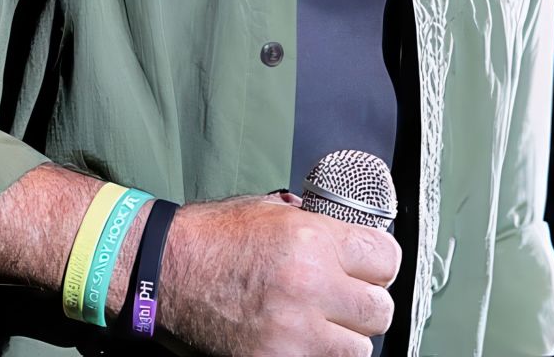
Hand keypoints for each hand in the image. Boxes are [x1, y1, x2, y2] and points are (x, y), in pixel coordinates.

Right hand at [154, 189, 400, 355]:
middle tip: (346, 299)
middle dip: (366, 304)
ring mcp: (293, 333)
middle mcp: (310, 286)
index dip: (379, 264)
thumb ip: (318, 225)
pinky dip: (317, 354)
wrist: (166, 271)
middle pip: (380, 310)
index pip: (387, 260)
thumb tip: (352, 237)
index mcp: (312, 241)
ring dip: (346, 337)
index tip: (369, 267)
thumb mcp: (271, 211)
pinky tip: (301, 340)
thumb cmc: (216, 235)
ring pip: (359, 349)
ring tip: (321, 324)